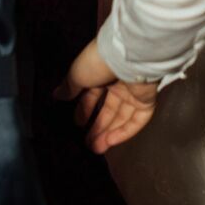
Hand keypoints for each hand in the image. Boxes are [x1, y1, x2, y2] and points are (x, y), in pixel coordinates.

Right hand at [55, 39, 158, 153]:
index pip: (94, 95)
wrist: (126, 56)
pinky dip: (125, 132)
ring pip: (122, 117)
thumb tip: (57, 96)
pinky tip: (111, 142)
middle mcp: (119, 83)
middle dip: (97, 126)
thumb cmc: (98, 62)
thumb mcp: (77, 73)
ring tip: (95, 148)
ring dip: (109, 133)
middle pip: (109, 109)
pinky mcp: (147, 100)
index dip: (85, 109)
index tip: (77, 124)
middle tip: (86, 142)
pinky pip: (137, 120)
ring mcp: (134, 92)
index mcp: (102, 72)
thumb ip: (69, 86)